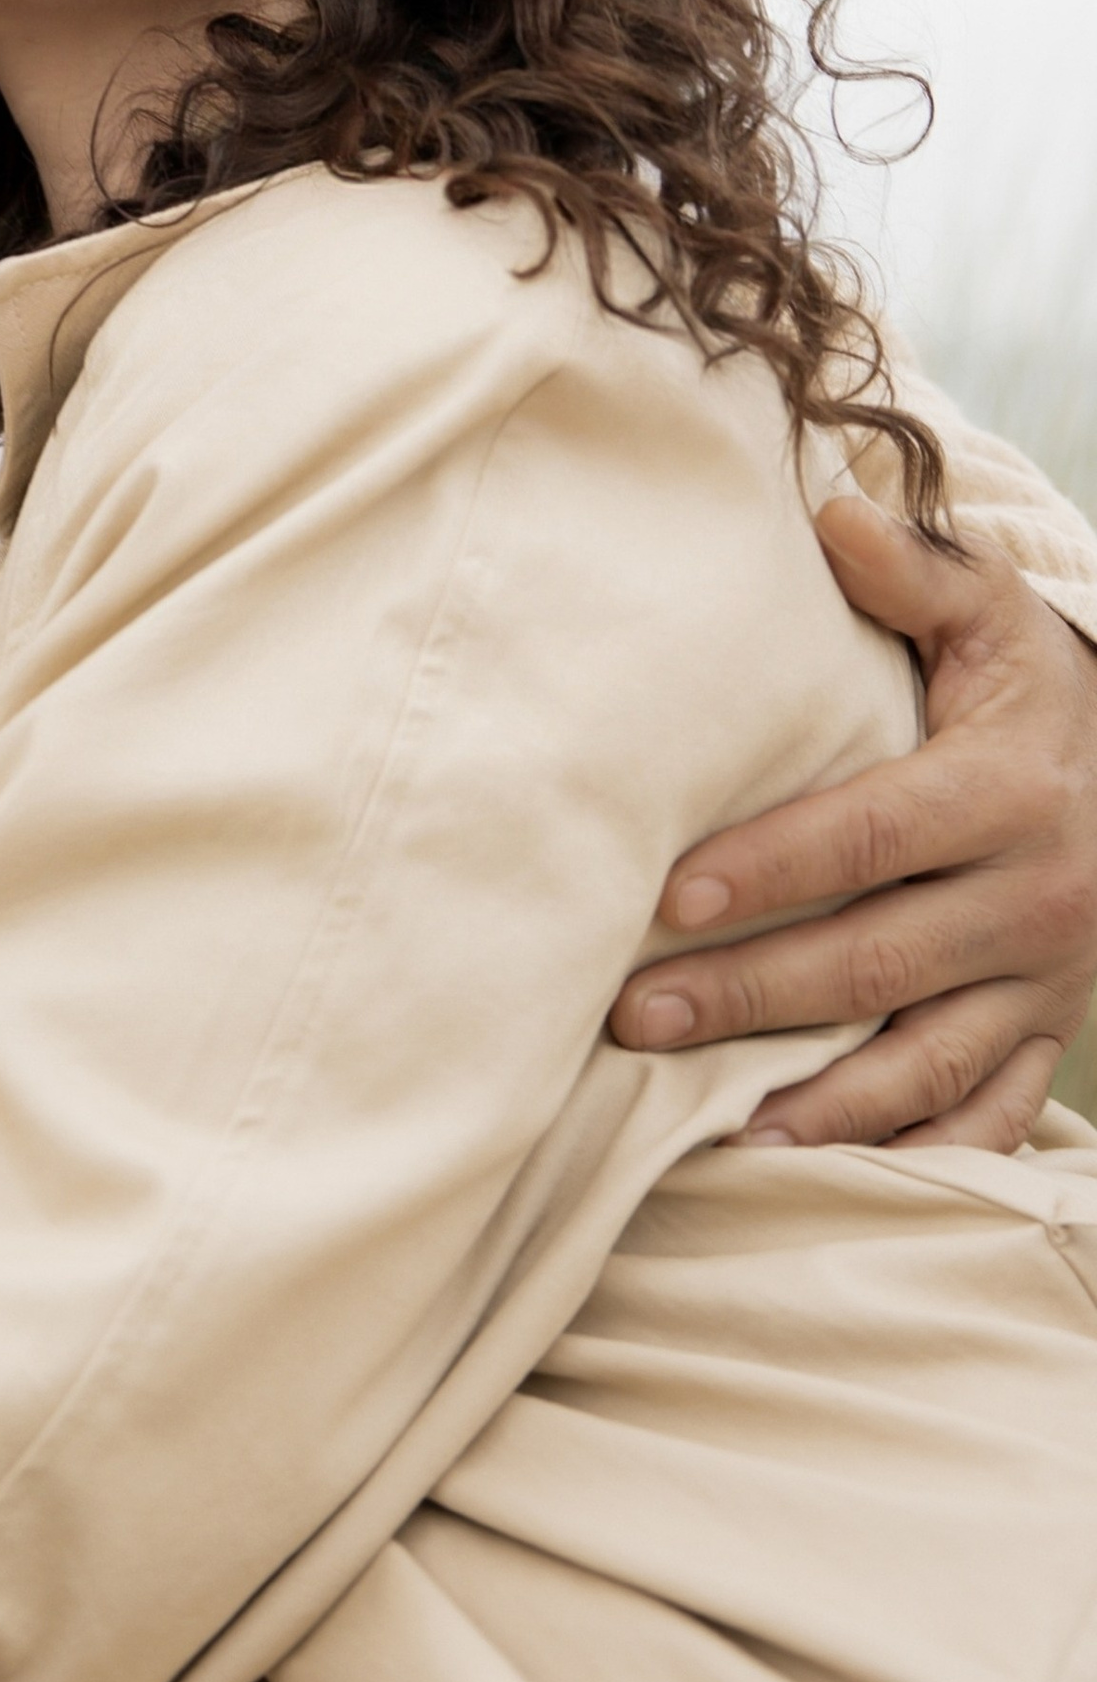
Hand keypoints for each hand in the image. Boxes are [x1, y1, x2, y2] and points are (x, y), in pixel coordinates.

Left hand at [611, 499, 1096, 1146]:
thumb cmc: (1030, 686)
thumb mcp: (992, 613)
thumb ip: (913, 570)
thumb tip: (830, 514)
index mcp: (1009, 791)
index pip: (872, 838)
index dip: (771, 869)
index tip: (669, 895)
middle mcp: (1038, 898)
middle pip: (875, 960)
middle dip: (750, 995)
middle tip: (631, 1014)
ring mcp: (1047, 981)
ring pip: (926, 1061)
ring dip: (818, 1101)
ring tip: (710, 1127)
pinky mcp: (1050, 1034)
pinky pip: (983, 1112)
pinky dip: (905, 1150)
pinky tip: (812, 1168)